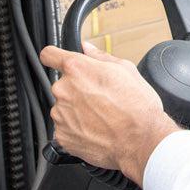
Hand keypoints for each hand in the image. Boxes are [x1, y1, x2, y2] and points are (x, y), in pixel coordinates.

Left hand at [41, 42, 178, 183]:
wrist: (140, 140)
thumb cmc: (136, 105)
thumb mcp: (125, 68)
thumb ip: (100, 56)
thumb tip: (87, 49)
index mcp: (77, 69)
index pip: (49, 55)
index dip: (53, 57)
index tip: (56, 61)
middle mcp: (64, 90)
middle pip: (62, 84)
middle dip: (76, 88)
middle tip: (98, 96)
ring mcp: (61, 115)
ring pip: (63, 107)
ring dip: (76, 109)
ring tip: (99, 115)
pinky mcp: (62, 137)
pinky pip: (65, 128)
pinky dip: (76, 128)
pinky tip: (95, 129)